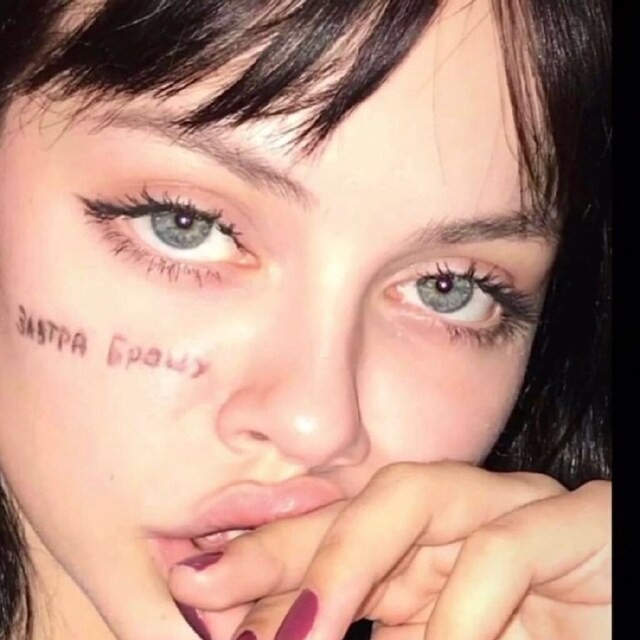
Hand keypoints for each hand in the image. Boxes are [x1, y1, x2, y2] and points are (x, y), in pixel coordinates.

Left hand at [169, 462, 610, 639]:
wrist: (620, 622)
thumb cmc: (529, 638)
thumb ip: (357, 623)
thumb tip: (274, 631)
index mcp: (428, 548)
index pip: (333, 531)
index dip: (264, 556)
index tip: (193, 588)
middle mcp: (464, 516)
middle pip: (359, 501)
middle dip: (284, 542)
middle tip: (208, 586)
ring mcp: (521, 509)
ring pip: (420, 494)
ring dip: (349, 557)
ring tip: (302, 627)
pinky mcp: (581, 523)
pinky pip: (504, 550)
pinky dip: (459, 611)